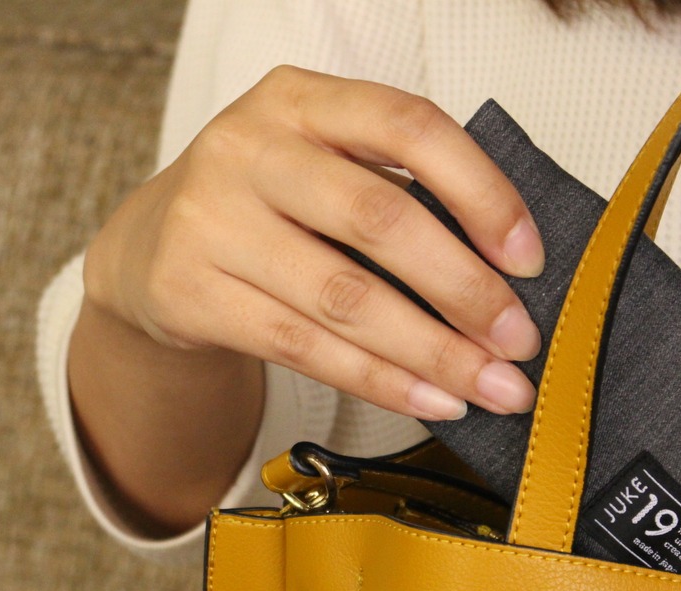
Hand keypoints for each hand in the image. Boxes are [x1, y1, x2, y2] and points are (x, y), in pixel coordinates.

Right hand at [83, 66, 543, 420]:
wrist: (150, 249)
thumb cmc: (267, 206)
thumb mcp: (320, 166)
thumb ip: (398, 193)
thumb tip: (510, 276)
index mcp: (300, 99)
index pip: (408, 125)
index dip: (482, 192)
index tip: (530, 258)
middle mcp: (249, 148)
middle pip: (378, 218)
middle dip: (465, 288)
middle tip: (520, 340)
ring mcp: (212, 220)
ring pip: (344, 297)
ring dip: (433, 352)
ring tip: (493, 386)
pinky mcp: (190, 292)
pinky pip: (304, 348)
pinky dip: (381, 381)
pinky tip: (433, 400)